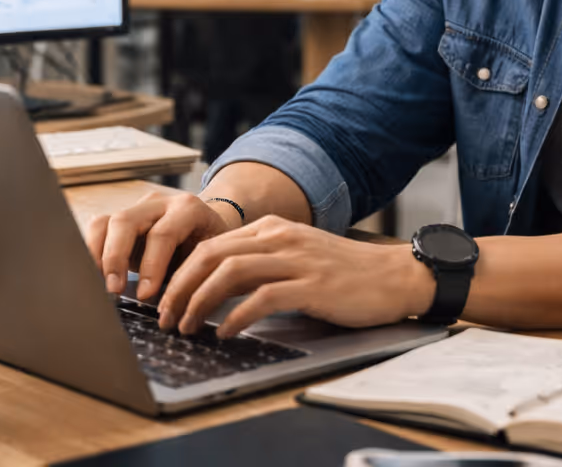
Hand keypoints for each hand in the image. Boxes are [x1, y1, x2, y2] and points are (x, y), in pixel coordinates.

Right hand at [85, 192, 240, 300]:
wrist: (207, 226)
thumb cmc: (209, 247)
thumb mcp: (209, 258)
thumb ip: (191, 275)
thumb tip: (171, 309)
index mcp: (188, 209)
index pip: (163, 234)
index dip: (152, 266)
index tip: (145, 296)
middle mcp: (158, 203)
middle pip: (125, 221)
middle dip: (115, 258)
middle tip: (114, 290)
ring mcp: (135, 208)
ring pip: (104, 222)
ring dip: (97, 256)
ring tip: (99, 285)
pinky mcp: (119, 219)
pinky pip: (96, 229)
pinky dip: (90, 253)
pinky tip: (95, 277)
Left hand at [157, 216, 436, 337]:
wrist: (395, 276)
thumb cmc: (346, 274)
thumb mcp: (298, 256)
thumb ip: (263, 263)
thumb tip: (218, 288)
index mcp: (273, 228)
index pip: (212, 244)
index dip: (181, 272)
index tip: (167, 300)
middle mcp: (280, 238)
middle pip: (212, 255)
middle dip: (180, 288)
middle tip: (166, 317)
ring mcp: (296, 259)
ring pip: (230, 273)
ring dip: (199, 302)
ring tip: (187, 327)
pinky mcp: (311, 285)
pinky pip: (262, 298)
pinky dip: (236, 317)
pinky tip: (225, 333)